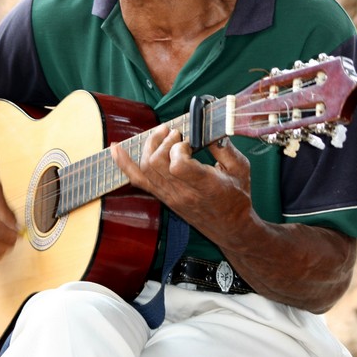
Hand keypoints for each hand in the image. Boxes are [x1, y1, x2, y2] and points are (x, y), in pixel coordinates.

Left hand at [110, 124, 253, 245]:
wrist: (230, 228)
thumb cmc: (237, 198)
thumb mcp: (240, 169)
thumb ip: (225, 147)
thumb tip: (207, 127)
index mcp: (205, 186)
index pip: (178, 165)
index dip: (178, 148)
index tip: (188, 141)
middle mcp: (183, 193)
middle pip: (156, 163)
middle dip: (162, 141)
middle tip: (175, 132)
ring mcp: (170, 196)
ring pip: (145, 168)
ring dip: (150, 145)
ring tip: (162, 133)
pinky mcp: (163, 197)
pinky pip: (137, 180)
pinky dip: (124, 163)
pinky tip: (115, 148)